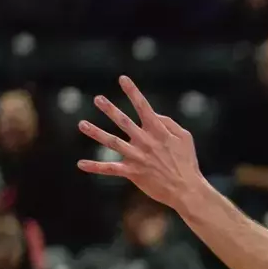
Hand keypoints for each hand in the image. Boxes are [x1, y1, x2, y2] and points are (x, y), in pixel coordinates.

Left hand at [77, 76, 204, 210]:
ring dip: (96, 133)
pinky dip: (95, 167)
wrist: (186, 189)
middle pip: (124, 122)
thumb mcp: (185, 138)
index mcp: (159, 131)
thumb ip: (168, 123)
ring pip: (113, 142)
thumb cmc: (187, 162)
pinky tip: (80, 163)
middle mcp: (146, 141)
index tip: (122, 79)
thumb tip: (153, 114)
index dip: (133, 92)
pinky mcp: (133, 172)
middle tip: (98, 99)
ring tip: (82, 124)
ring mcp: (138, 157)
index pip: (144, 107)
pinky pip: (110, 169)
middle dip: (110, 109)